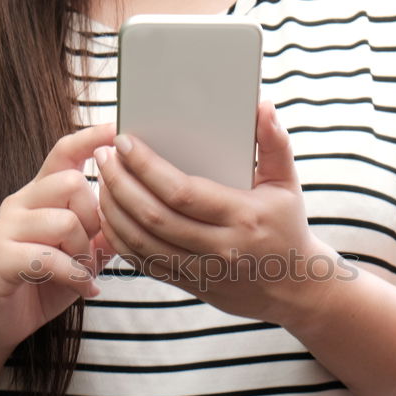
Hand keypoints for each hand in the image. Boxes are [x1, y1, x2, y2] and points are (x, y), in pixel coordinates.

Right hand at [0, 124, 116, 352]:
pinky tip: (85, 290)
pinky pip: (50, 258)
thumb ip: (104, 232)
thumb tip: (134, 210)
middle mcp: (20, 203)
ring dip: (84, 253)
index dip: (88, 138)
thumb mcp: (84, 255)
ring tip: (83, 273)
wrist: (2, 322)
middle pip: (71, 183)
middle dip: (94, 220)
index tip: (114, 129)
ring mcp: (6, 228)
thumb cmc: (44, 283)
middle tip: (91, 250)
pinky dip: (75, 277)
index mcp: (40, 195)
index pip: (62, 153)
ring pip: (64, 221)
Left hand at [94, 102, 347, 324]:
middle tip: (103, 156)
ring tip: (101, 179)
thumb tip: (262, 106)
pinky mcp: (189, 284)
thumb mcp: (287, 184)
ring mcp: (202, 270)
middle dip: (121, 183)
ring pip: (142, 242)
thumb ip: (275, 143)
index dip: (147, 167)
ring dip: (113, 210)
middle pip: (154, 216)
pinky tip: (108, 214)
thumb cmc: (287, 227)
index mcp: (243, 217)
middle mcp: (220, 248)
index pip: (183, 192)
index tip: (124, 142)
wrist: (293, 289)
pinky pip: (143, 264)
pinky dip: (119, 239)